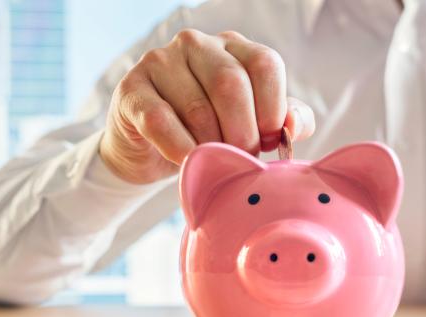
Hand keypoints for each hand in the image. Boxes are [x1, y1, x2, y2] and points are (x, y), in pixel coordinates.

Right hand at [99, 29, 314, 183]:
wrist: (147, 149)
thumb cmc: (204, 133)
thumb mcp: (248, 124)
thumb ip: (281, 120)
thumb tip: (293, 126)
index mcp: (232, 47)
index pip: (264, 64)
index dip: (273, 109)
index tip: (269, 142)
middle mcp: (196, 44)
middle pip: (231, 84)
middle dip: (242, 133)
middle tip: (241, 160)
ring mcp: (160, 62)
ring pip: (198, 107)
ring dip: (211, 146)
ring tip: (214, 163)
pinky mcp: (132, 89)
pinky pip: (161, 121)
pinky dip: (180, 149)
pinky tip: (188, 162)